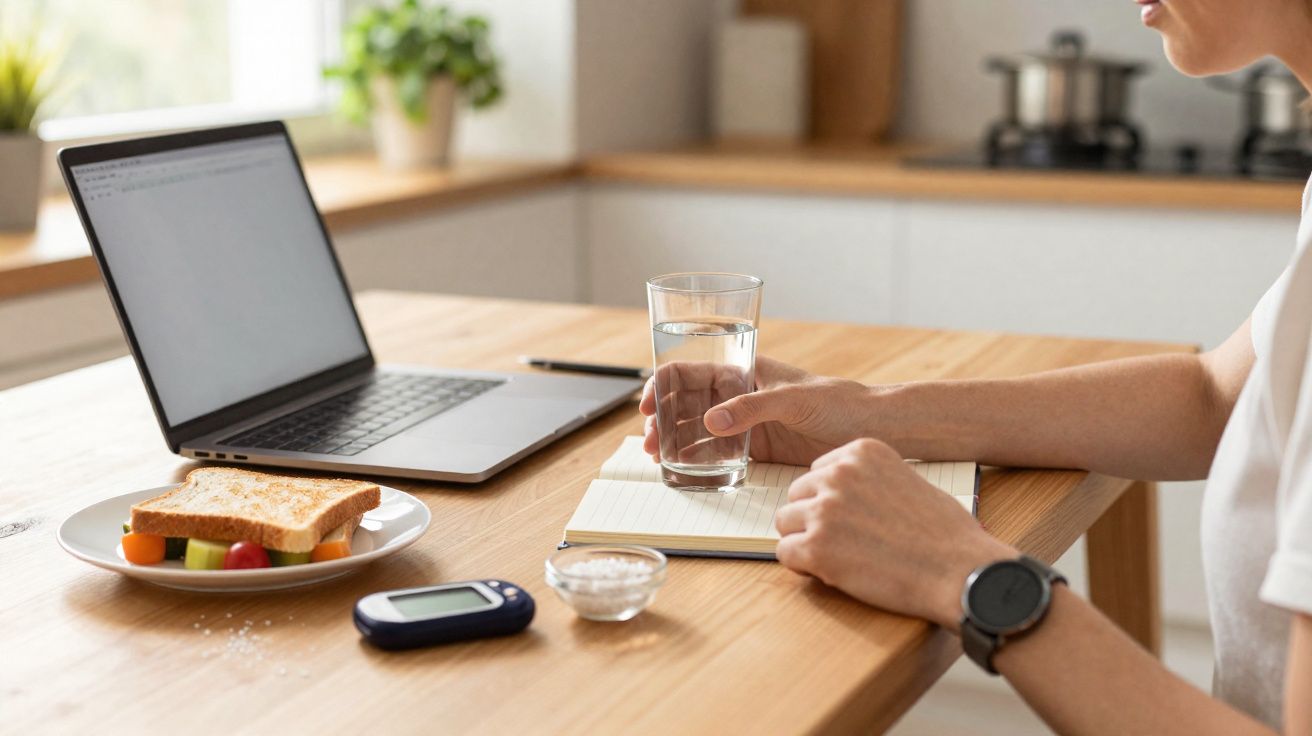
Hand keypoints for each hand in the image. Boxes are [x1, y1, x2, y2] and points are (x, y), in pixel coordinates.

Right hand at [638, 356, 878, 465]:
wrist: (871, 428)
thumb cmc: (840, 401)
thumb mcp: (794, 399)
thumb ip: (753, 408)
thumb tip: (712, 422)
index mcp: (745, 372)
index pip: (692, 371)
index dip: (663, 385)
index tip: (646, 405)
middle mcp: (740, 396)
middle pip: (688, 403)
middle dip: (662, 419)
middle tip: (649, 442)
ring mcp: (747, 424)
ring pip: (699, 431)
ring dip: (676, 442)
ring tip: (659, 458)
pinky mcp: (758, 449)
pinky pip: (720, 454)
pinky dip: (699, 460)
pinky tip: (683, 469)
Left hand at [774, 438, 1014, 629]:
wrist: (959, 572)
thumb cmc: (943, 533)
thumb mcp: (905, 479)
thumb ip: (867, 478)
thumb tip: (835, 494)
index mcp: (861, 451)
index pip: (817, 472)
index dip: (830, 500)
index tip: (855, 519)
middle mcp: (838, 473)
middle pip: (796, 495)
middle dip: (813, 520)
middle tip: (846, 543)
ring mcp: (825, 509)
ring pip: (785, 523)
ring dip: (805, 542)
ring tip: (841, 558)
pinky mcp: (816, 547)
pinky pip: (785, 553)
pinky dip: (804, 568)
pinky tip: (834, 572)